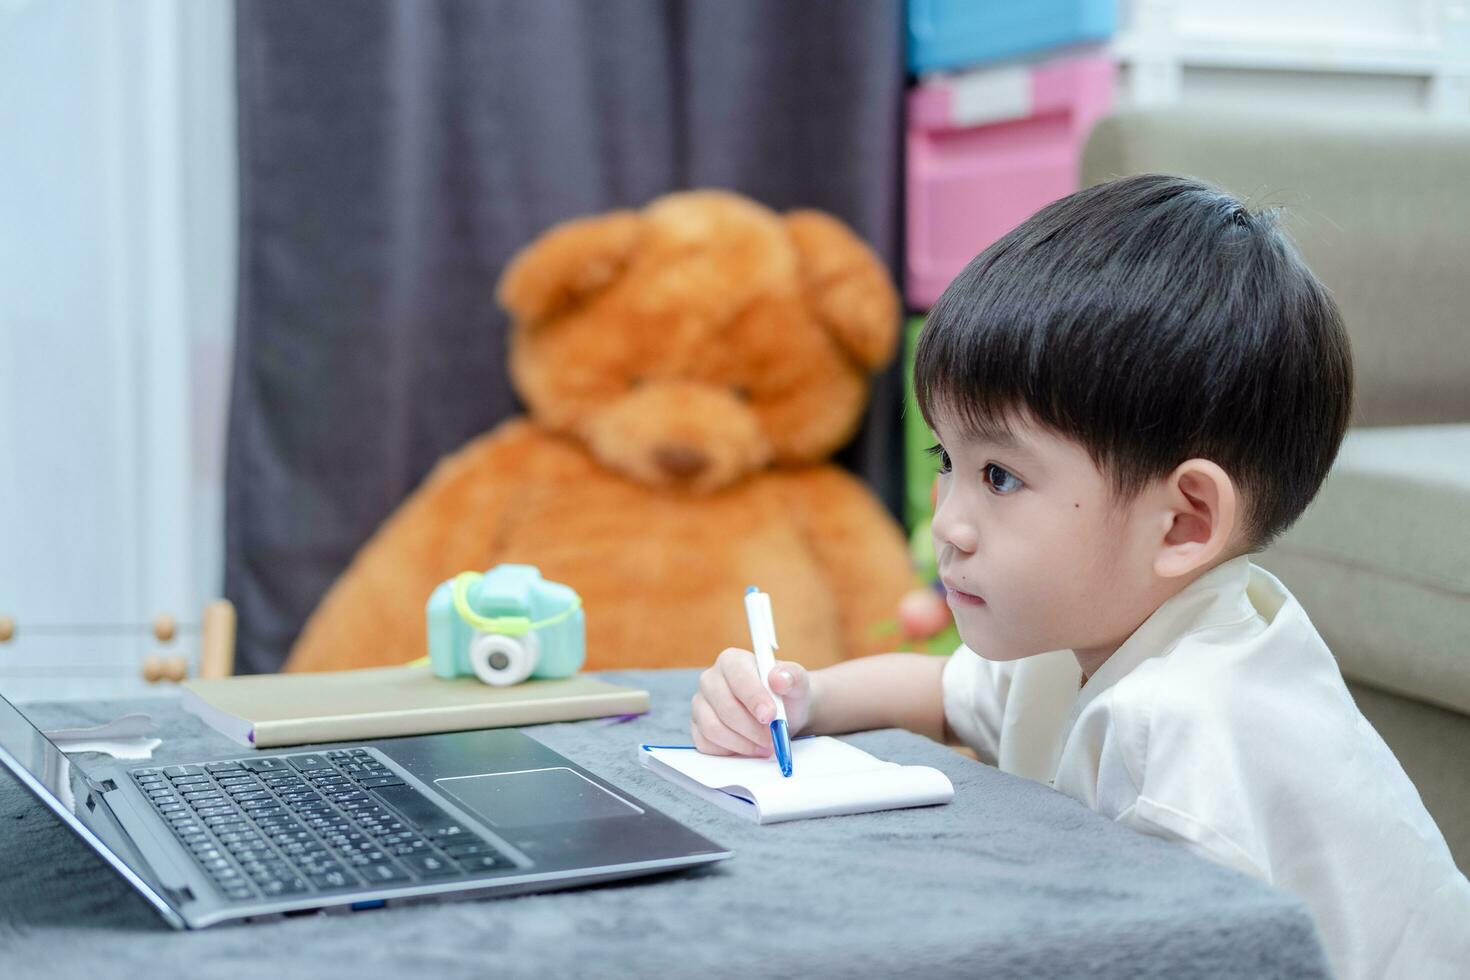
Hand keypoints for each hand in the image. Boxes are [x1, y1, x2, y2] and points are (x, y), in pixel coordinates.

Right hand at [690, 647, 814, 756]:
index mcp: (732, 661)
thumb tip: (779, 678)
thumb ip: (792, 676)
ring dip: (743, 743)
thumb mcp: (797, 683)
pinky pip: (706, 744)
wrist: (782, 714)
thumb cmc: (785, 695)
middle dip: (752, 728)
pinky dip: (730, 751)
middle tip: (773, 739)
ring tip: (765, 746)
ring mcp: (701, 704)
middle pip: (725, 707)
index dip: (754, 697)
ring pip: (713, 728)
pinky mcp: (697, 727)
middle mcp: (711, 679)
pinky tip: (748, 748)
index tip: (770, 716)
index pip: (737, 676)